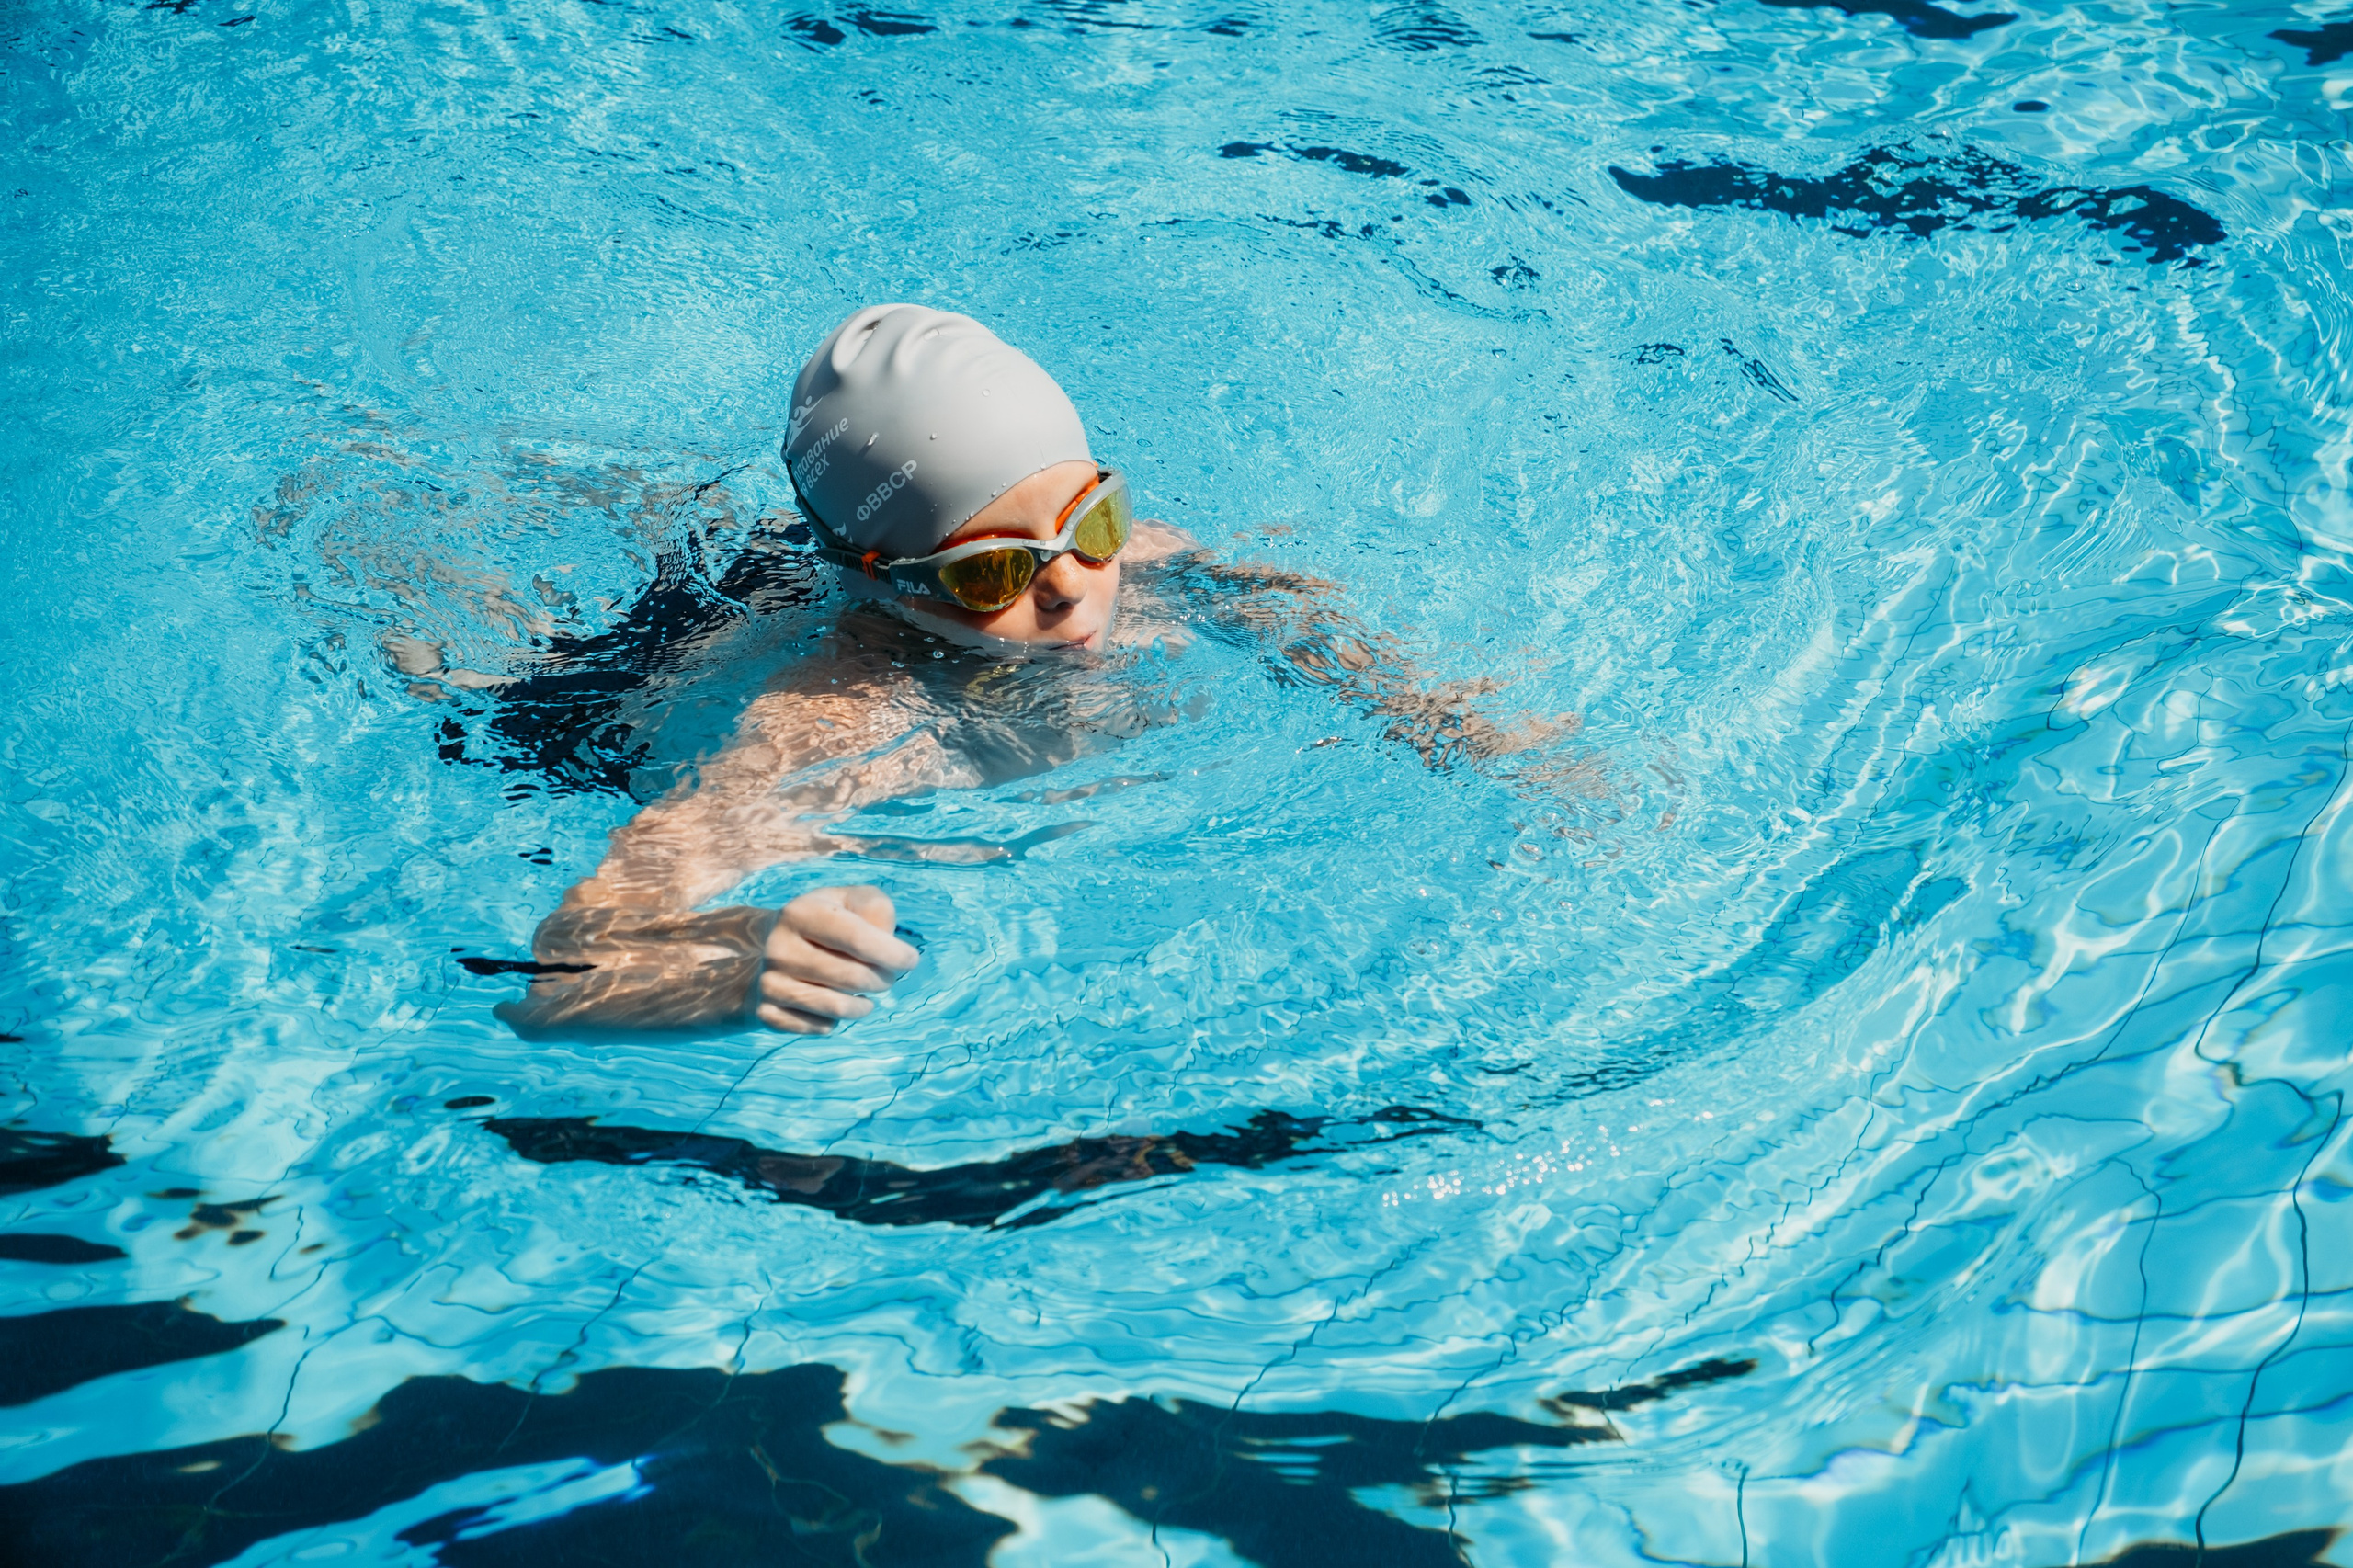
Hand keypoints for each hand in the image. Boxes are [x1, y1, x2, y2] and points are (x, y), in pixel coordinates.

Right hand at [755, 885, 918, 1033]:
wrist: (767, 948)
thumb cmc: (827, 922)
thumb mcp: (852, 900)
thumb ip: (878, 909)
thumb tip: (887, 944)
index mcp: (800, 913)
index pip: (858, 940)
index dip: (893, 954)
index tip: (911, 961)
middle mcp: (779, 948)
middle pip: (855, 978)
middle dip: (883, 980)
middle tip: (886, 976)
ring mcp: (770, 983)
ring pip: (839, 1008)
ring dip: (864, 1005)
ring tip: (867, 993)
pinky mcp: (768, 1013)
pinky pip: (822, 1027)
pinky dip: (838, 1020)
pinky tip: (834, 1001)